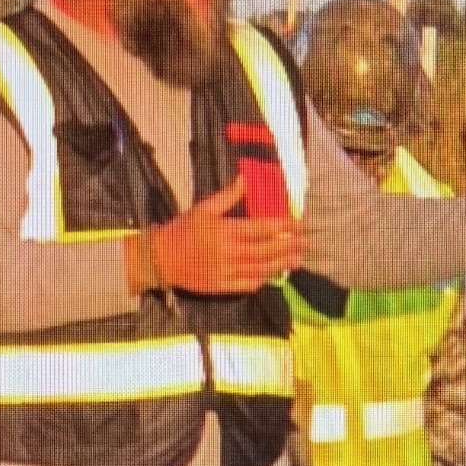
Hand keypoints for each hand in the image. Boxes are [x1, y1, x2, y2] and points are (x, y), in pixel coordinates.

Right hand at [138, 176, 304, 294]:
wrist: (161, 259)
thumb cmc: (183, 230)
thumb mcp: (203, 208)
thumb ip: (228, 196)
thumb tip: (246, 179)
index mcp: (226, 231)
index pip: (261, 228)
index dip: (282, 226)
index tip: (297, 224)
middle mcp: (230, 252)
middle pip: (265, 250)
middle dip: (287, 246)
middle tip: (304, 243)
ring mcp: (226, 271)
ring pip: (260, 268)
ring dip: (280, 264)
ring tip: (297, 260)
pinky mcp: (221, 286)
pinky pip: (246, 284)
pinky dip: (261, 280)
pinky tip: (273, 276)